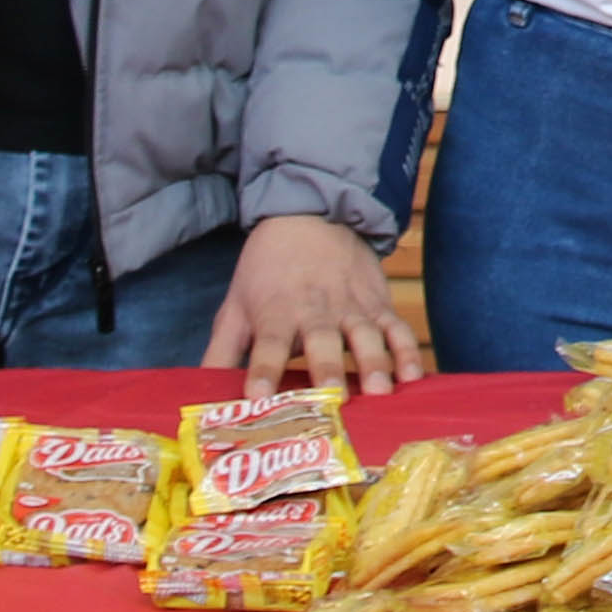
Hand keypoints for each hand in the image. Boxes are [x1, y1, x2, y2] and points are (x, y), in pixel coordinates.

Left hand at [202, 211, 427, 395]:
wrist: (311, 215)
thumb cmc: (267, 269)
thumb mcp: (235, 304)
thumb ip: (221, 351)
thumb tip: (198, 393)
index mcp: (276, 311)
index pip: (269, 344)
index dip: (263, 369)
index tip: (258, 396)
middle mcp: (316, 309)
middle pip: (323, 341)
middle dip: (329, 368)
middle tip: (335, 397)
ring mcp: (352, 306)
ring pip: (366, 335)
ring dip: (374, 362)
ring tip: (379, 391)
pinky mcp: (378, 302)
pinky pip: (396, 327)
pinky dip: (407, 350)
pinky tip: (413, 377)